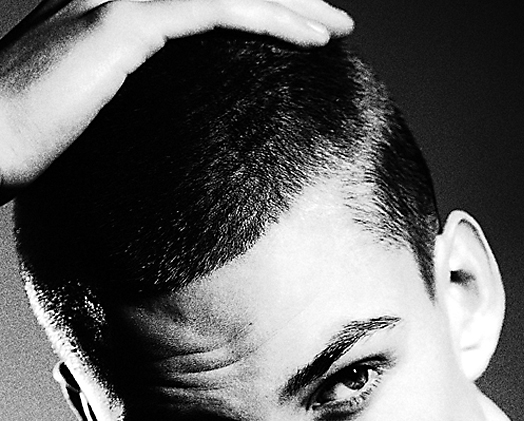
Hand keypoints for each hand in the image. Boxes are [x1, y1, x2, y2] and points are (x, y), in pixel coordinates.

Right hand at [0, 0, 352, 202]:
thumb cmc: (22, 144)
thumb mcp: (87, 119)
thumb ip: (126, 106)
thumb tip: (163, 136)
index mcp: (108, 13)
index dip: (248, 9)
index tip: (291, 32)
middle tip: (329, 21)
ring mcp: (114, 1)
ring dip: (286, 4)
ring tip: (332, 27)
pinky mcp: (119, 24)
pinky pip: (210, 9)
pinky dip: (262, 18)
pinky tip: (302, 36)